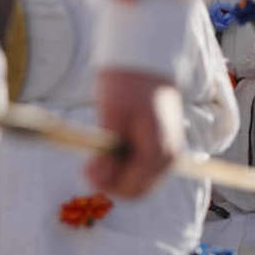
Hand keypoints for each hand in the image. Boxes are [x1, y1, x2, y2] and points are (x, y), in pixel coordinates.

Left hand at [86, 69, 183, 197]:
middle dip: (110, 182)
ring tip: (102, 150)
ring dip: (117, 174)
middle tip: (89, 162)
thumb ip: (106, 153)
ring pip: (139, 183)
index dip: (105, 183)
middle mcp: (169, 159)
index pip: (131, 189)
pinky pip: (142, 171)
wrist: (146, 63)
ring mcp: (169, 156)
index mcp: (158, 152)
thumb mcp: (111, 116)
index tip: (85, 167)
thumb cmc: (127, 84)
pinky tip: (114, 147)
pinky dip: (125, 166)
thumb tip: (97, 182)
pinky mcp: (163, 150)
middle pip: (136, 191)